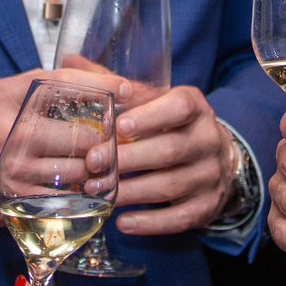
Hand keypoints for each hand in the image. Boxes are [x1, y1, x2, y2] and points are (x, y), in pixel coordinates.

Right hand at [0, 68, 127, 229]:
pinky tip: (84, 193)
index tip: (128, 90)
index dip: (103, 85)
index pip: (65, 84)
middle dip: (105, 140)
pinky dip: (76, 198)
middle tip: (119, 142)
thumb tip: (84, 83)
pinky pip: (56, 203)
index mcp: (8, 99)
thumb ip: (35, 89)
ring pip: (74, 172)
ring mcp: (10, 170)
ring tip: (105, 169)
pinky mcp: (8, 202)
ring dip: (95, 172)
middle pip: (80, 135)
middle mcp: (11, 132)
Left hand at [105, 84, 239, 236]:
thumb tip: (70, 62)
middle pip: (170, 150)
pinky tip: (122, 222)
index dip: (150, 116)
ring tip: (98, 192)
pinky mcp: (207, 206)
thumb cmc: (171, 124)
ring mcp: (210, 175)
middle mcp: (208, 139)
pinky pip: (179, 218)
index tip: (119, 125)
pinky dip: (150, 223)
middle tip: (92, 163)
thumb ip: (117, 85)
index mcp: (195, 107)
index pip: (179, 107)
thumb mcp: (154, 100)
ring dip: (131, 191)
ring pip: (170, 185)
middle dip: (128, 158)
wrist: (215, 158)